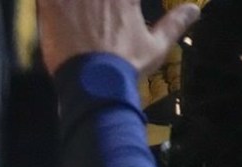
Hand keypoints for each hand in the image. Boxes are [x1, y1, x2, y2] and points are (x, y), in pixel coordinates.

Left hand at [36, 0, 199, 76]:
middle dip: (94, 4)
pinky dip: (46, 1)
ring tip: (75, 11)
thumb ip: (174, 24)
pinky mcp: (52, 6)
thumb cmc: (126, 66)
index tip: (119, 10)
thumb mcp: (156, 47)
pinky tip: (49, 6)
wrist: (94, 83)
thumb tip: (195, 8)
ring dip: (74, 3)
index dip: (123, 3)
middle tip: (94, 13)